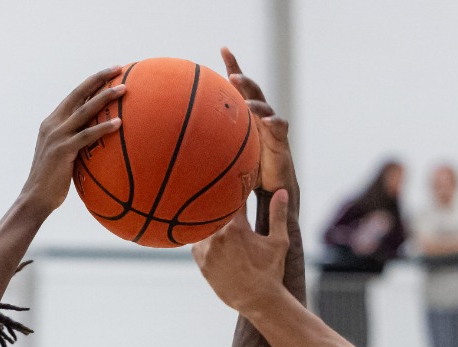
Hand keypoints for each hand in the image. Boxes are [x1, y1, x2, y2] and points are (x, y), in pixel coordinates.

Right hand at [19, 67, 124, 213]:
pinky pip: (87, 135)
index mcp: (52, 123)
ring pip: (85, 110)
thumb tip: (96, 140)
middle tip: (119, 69)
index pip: (74, 96)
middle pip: (79, 94)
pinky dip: (103, 128)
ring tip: (124, 90)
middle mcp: (53, 124)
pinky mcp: (63, 150)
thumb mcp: (62, 155)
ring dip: (105, 97)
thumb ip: (74, 142)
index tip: (109, 72)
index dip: (91, 82)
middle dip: (99, 79)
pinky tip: (119, 124)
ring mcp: (57, 136)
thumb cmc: (52, 182)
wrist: (35, 198)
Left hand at [193, 188, 292, 315]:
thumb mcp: (278, 242)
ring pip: (203, 226)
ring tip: (216, 217)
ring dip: (211, 222)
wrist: (257, 301)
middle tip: (224, 198)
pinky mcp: (201, 263)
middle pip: (214, 211)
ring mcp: (206, 250)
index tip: (238, 186)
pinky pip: (197, 243)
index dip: (235, 191)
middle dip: (221, 205)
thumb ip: (278, 214)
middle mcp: (217, 236)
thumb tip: (282, 191)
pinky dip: (204, 238)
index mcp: (236, 227)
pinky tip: (211, 236)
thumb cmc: (271, 271)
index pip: (231, 199)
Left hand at [220, 48, 294, 198]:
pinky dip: (273, 122)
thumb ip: (207, 145)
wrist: (271, 187)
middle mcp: (259, 116)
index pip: (239, 87)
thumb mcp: (223, 155)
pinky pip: (279, 127)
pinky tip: (265, 120)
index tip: (224, 48)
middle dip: (243, 79)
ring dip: (254, 100)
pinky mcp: (281, 140)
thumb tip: (176, 144)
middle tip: (233, 74)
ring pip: (264, 106)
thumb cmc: (246, 169)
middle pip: (252, 90)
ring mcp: (271, 126)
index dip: (233, 66)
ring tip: (247, 100)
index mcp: (246, 115)